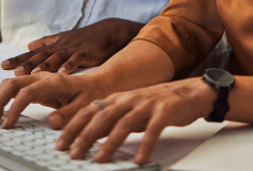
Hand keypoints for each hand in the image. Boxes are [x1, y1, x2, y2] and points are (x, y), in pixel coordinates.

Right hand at [0, 72, 104, 130]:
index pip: (27, 93)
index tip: (7, 124)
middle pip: (13, 84)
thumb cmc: (93, 94)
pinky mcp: (36, 86)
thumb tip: (52, 121)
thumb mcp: (86, 106)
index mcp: (54, 81)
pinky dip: (1, 99)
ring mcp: (38, 81)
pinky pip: (14, 90)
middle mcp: (43, 78)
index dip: (14, 109)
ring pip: (10, 84)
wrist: (99, 83)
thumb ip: (69, 114)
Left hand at [2, 19, 143, 74]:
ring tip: (34, 73)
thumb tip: (28, 45)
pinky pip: (77, 59)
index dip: (18, 59)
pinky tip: (63, 73)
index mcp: (55, 45)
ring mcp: (74, 49)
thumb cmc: (85, 38)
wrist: (108, 32)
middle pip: (41, 55)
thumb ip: (46, 43)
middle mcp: (61, 46)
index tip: (3, 65)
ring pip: (57, 57)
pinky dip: (70, 65)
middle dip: (27, 63)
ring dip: (45, 65)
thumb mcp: (63, 39)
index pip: (32, 53)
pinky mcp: (87, 53)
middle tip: (14, 71)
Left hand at [58, 78, 215, 164]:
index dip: (74, 126)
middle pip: (102, 117)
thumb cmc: (159, 103)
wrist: (192, 92)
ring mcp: (147, 103)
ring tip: (99, 159)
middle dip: (85, 136)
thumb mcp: (132, 109)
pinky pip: (153, 130)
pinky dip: (145, 145)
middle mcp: (130, 98)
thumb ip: (113, 120)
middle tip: (73, 154)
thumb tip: (90, 136)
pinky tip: (139, 159)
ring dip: (110, 143)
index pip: (90, 111)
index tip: (61, 143)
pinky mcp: (165, 111)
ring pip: (124, 123)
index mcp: (119, 98)